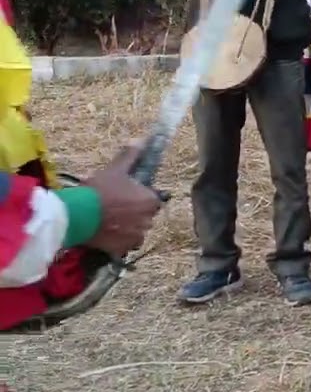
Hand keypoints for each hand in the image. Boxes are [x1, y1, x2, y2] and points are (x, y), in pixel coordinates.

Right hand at [83, 142, 162, 257]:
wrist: (77, 215)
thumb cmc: (99, 190)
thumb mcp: (115, 170)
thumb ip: (129, 156)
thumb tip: (139, 141)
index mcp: (151, 201)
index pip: (152, 199)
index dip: (139, 197)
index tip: (126, 195)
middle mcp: (148, 221)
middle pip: (144, 216)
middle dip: (134, 213)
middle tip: (114, 208)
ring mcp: (135, 237)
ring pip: (135, 231)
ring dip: (127, 228)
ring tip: (108, 221)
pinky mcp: (122, 250)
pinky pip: (124, 245)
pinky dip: (118, 241)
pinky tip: (105, 233)